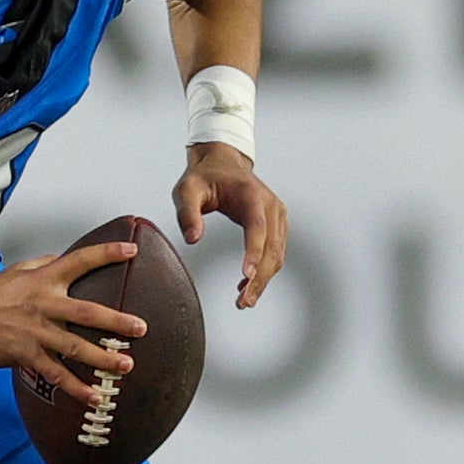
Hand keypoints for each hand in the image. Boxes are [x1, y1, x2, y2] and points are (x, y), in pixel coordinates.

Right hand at [0, 242, 145, 403]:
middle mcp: (44, 304)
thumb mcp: (17, 271)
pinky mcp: (26, 355)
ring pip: (76, 348)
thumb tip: (64, 258)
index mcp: (44, 280)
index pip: (80, 261)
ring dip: (103, 359)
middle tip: (141, 329)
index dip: (107, 254)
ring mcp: (36, 331)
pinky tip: (94, 396)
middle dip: (118, 322)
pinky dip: (76, 387)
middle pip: (89, 313)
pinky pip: (56, 374)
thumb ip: (44, 265)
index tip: (131, 250)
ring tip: (125, 366)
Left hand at [173, 142, 285, 308]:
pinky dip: (264, 271)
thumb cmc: (205, 176)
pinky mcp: (275, 225)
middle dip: (259, 278)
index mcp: (251, 196)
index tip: (248, 275)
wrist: (223, 162)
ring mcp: (277, 216)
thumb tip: (192, 239)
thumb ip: (187, 213)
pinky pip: (274, 252)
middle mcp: (270, 206)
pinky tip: (247, 284)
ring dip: (263, 279)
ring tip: (244, 300)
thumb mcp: (187, 190)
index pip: (257, 228)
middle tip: (243, 301)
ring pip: (276, 254)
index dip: (254, 253)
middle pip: (271, 248)